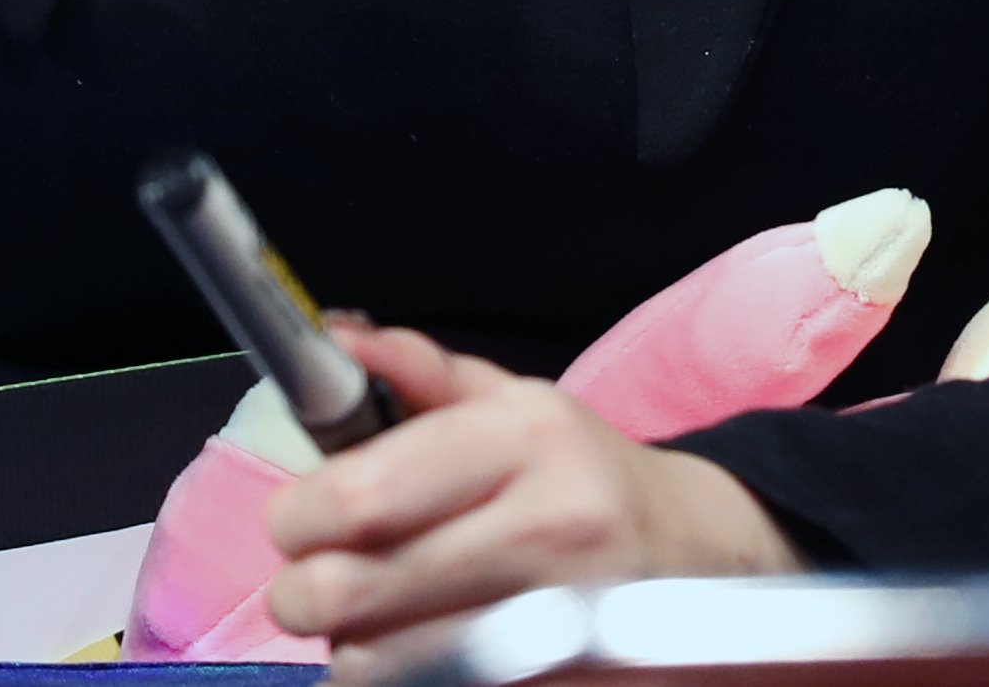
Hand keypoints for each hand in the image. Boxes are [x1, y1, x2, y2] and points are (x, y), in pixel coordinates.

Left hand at [266, 323, 799, 682]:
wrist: (698, 557)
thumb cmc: (583, 471)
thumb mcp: (515, 402)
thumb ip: (419, 371)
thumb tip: (334, 337)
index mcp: (525, 439)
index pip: (368, 492)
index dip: (300, 514)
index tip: (289, 521)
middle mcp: (545, 530)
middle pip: (358, 589)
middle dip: (303, 594)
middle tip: (304, 585)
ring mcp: (557, 624)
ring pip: (385, 665)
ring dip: (349, 648)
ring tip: (364, 621)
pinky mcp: (562, 686)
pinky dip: (400, 683)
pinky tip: (410, 656)